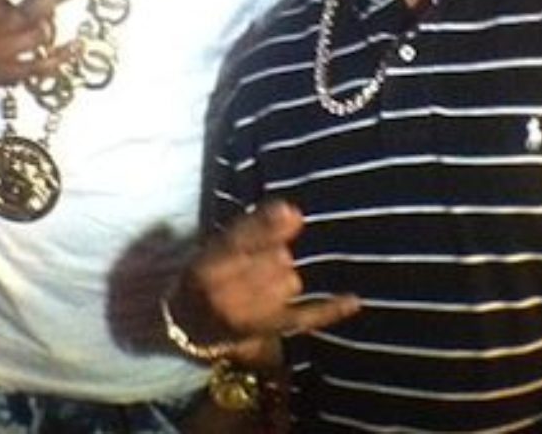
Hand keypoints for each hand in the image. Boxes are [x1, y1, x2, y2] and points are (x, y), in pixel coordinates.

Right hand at [172, 201, 360, 364]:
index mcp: (207, 266)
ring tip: (260, 286)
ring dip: (283, 278)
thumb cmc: (208, 276)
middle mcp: (225, 292)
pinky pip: (305, 316)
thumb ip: (253, 226)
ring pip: (290, 281)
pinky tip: (353, 300)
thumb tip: (293, 210)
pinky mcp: (269, 330)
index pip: (242, 241)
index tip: (292, 212)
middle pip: (275, 259)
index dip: (267, 226)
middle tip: (255, 266)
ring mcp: (248, 315)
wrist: (188, 326)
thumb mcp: (216, 247)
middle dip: (273, 255)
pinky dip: (329, 309)